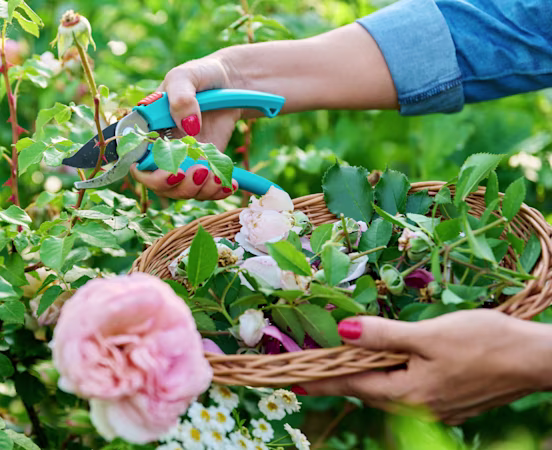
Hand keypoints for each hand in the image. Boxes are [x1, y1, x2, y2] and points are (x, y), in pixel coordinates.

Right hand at [132, 51, 240, 199]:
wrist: (231, 82)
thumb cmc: (201, 75)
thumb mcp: (186, 76)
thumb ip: (181, 97)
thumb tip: (188, 126)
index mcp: (147, 129)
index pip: (137, 160)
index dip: (150, 173)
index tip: (173, 172)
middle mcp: (161, 150)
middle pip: (158, 183)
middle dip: (177, 186)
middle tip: (200, 172)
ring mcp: (183, 160)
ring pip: (181, 190)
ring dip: (199, 190)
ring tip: (218, 177)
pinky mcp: (203, 167)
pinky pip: (204, 189)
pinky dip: (216, 191)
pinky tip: (229, 183)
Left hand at [300, 310, 551, 424]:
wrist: (537, 361)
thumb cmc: (485, 342)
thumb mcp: (428, 335)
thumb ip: (383, 336)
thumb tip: (342, 332)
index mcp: (407, 393)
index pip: (350, 384)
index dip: (319, 380)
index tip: (291, 380)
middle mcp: (417, 406)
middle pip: (366, 389)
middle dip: (339, 378)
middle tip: (311, 366)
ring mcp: (435, 407)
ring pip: (387, 389)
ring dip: (365, 375)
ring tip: (343, 362)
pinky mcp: (450, 401)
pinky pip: (408, 389)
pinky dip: (390, 375)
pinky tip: (389, 363)